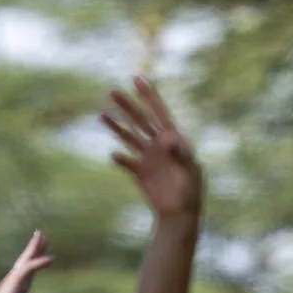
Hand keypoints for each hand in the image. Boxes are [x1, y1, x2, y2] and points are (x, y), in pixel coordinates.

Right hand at [0, 232, 60, 292]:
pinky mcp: (12, 283)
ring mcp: (12, 282)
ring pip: (26, 261)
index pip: (29, 272)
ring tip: (42, 236)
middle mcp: (13, 284)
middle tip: (42, 235)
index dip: (36, 262)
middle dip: (34, 248)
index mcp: (17, 292)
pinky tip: (51, 259)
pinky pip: (28, 269)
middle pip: (26, 262)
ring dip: (35, 248)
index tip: (45, 252)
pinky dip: (39, 263)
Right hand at [101, 77, 202, 218]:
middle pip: (140, 120)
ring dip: (116, 126)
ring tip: (102, 115)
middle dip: (127, 106)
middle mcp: (158, 144)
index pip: (158, 112)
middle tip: (112, 91)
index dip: (148, 96)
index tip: (137, 79)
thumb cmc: (190, 190)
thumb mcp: (189, 170)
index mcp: (173, 138)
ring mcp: (147, 157)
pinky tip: (114, 156)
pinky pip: (126, 162)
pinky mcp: (139, 172)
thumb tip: (168, 137)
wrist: (180, 212)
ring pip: (129, 137)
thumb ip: (180, 153)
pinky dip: (120, 159)